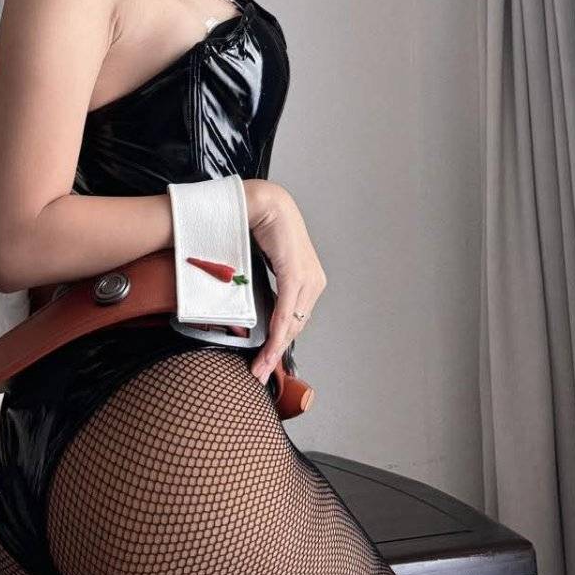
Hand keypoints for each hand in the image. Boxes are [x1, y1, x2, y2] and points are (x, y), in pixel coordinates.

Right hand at [244, 181, 325, 385]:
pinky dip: (277, 332)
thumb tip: (260, 311)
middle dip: (277, 353)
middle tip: (260, 372)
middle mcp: (314, 281)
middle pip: (295, 326)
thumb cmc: (265, 229)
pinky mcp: (296, 274)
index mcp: (310, 280)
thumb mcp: (270, 265)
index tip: (267, 364)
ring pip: (291, 323)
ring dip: (274, 349)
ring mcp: (308, 278)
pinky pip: (286, 310)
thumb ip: (270, 288)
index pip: (297, 320)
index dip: (282, 344)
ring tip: (260, 366)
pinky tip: (269, 347)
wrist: (265, 202)